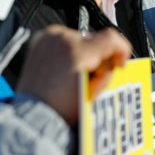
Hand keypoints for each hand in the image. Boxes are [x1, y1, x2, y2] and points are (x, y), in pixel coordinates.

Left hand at [17, 25, 131, 125]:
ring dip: (85, 55)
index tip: (119, 64)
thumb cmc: (62, 110)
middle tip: (93, 81)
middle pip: (96, 40)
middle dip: (99, 59)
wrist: (33, 116)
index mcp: (78, 51)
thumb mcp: (94, 90)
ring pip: (80, 39)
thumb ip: (107, 70)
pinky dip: (70, 52)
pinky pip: (64, 40)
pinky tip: (66, 70)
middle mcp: (62, 38)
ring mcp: (49, 37)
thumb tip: (116, 59)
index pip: (110, 38)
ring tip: (76, 78)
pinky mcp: (40, 40)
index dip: (121, 50)